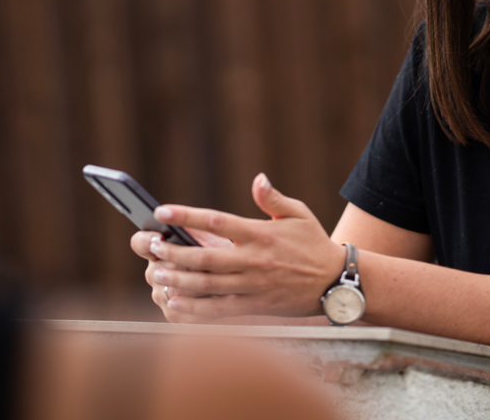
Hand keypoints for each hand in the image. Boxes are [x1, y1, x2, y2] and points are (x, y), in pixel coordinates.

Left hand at [146, 174, 345, 320]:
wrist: (335, 282)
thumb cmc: (313, 244)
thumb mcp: (298, 214)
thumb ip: (272, 198)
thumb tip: (258, 178)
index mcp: (260, 234)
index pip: (217, 221)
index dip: (187, 216)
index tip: (162, 211)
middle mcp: (253, 260)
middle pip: (205, 256)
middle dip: (175, 251)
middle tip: (154, 246)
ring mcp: (252, 285)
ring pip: (207, 284)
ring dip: (179, 279)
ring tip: (156, 272)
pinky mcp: (254, 307)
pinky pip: (218, 310)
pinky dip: (194, 308)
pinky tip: (174, 302)